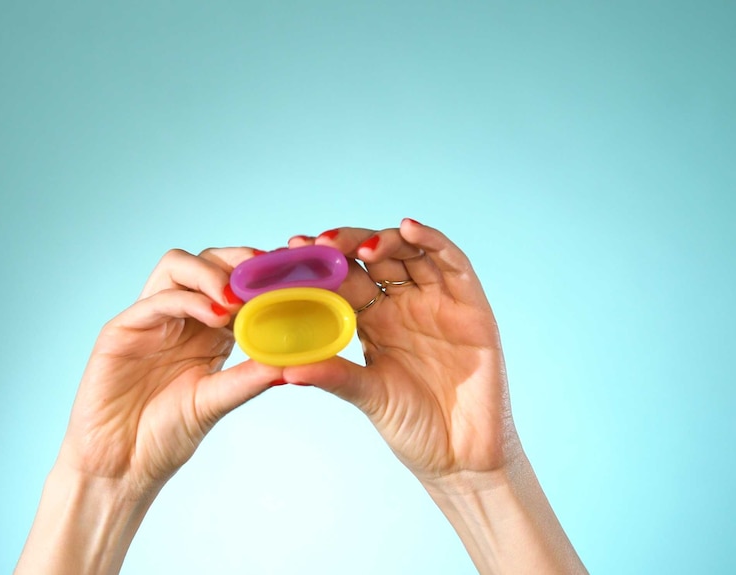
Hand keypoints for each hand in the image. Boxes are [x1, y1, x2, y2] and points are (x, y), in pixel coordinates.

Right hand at [58, 246, 282, 495]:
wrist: (120, 467)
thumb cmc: (165, 436)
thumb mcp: (216, 402)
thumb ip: (249, 377)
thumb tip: (293, 360)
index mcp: (207, 330)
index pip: (234, 281)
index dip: (260, 273)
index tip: (291, 276)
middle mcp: (180, 317)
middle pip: (207, 261)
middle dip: (238, 260)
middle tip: (264, 275)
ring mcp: (150, 319)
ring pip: (176, 267)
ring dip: (210, 273)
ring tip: (235, 299)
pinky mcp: (122, 329)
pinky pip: (155, 300)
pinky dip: (187, 300)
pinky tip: (214, 316)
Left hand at [284, 220, 518, 486]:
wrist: (462, 457)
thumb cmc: (413, 427)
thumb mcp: (367, 395)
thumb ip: (332, 375)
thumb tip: (281, 367)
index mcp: (374, 322)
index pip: (344, 279)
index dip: (320, 264)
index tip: (290, 252)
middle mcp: (404, 305)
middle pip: (374, 258)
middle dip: (345, 246)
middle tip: (319, 245)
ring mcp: (437, 302)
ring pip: (410, 253)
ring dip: (384, 240)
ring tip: (358, 246)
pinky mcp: (470, 306)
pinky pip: (452, 264)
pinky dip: (432, 241)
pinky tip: (408, 229)